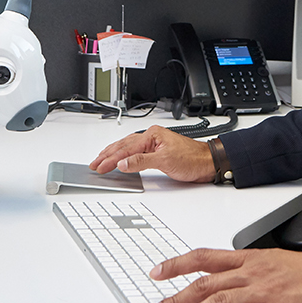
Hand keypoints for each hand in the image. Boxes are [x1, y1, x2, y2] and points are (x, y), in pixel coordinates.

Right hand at [89, 125, 214, 181]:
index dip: (111, 159)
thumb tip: (123, 163)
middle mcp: (152, 137)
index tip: (99, 167)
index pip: (126, 148)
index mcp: (152, 135)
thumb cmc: (192, 159)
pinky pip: (135, 152)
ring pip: (127, 147)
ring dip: (113, 154)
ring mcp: (154, 144)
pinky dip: (124, 156)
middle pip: (123, 145)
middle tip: (94, 164)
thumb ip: (141, 161)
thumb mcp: (165, 161)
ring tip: (101, 159)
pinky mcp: (157, 152)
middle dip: (107, 155)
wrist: (208, 162)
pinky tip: (119, 160)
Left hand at [146, 248, 301, 302]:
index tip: (156, 273)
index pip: (204, 258)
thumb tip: (213, 277)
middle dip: (176, 298)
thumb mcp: (268, 260)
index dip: (177, 264)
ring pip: (220, 302)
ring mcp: (264, 293)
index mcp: (247, 260)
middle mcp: (251, 274)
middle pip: (205, 284)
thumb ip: (240, 268)